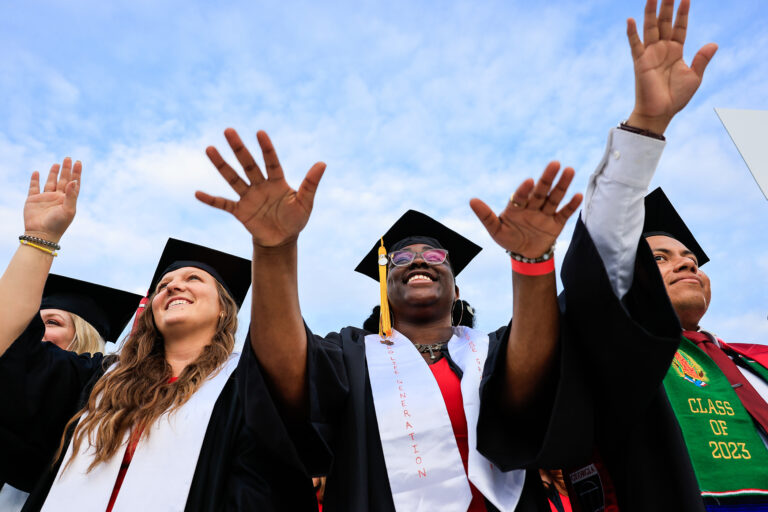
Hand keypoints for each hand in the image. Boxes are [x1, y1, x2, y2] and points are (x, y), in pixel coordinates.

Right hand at [23, 158, 80, 242]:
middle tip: (68, 158)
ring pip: (50, 182)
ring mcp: (45, 198)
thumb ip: (71, 195)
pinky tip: (37, 172)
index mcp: (68, 200)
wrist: (41, 234)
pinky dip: (35, 180)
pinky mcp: (33, 200)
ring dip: (53, 173)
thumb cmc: (58, 224)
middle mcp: (57, 198)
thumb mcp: (68, 210)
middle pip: (63, 180)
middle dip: (66, 169)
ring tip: (57, 163)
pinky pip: (34, 187)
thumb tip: (73, 181)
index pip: (74, 183)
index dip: (76, 173)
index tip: (78, 162)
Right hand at [196, 129, 325, 247]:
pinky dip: (211, 200)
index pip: (271, 161)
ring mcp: (248, 197)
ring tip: (209, 148)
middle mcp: (260, 185)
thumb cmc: (295, 219)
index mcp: (277, 181)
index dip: (266, 148)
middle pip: (248, 164)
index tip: (260, 133)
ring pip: (233, 178)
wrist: (282, 240)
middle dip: (239, 148)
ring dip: (221, 165)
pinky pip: (223, 204)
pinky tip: (197, 193)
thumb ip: (310, 184)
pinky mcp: (240, 211)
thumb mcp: (305, 203)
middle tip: (228, 130)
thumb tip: (322, 163)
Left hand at [470, 162, 581, 258]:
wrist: (525, 253)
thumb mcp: (495, 230)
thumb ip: (485, 216)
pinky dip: (571, 205)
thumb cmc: (509, 238)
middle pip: (541, 191)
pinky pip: (564, 213)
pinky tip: (577, 195)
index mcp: (517, 207)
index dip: (524, 190)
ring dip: (562, 186)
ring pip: (554, 198)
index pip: (521, 196)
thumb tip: (472, 200)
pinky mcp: (556, 222)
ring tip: (569, 170)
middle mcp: (533, 206)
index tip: (529, 181)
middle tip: (555, 163)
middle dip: (547, 178)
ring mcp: (545, 213)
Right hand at [626, 0, 717, 133]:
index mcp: (676, 51)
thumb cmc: (676, 98)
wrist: (660, 112)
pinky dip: (632, 33)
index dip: (683, 13)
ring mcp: (650, 54)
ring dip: (651, 12)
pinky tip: (630, 20)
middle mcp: (662, 49)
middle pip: (665, 22)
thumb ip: (702, 59)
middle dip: (667, 6)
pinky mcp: (639, 62)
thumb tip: (713, 44)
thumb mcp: (694, 77)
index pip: (679, 27)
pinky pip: (635, 45)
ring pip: (650, 28)